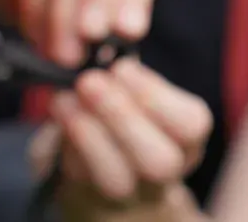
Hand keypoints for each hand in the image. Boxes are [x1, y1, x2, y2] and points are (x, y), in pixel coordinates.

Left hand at [30, 58, 211, 218]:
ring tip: (65, 99)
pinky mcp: (86, 196)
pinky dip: (63, 144)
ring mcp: (126, 193)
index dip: (155, 95)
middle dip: (121, 115)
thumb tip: (102, 50)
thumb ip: (126, 78)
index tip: (122, 68)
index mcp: (183, 140)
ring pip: (116, 179)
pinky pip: (76, 178)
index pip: (191, 125)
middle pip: (159, 161)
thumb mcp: (135, 93)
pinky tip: (57, 115)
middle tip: (89, 81)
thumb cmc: (124, 116)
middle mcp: (161, 173)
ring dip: (87, 133)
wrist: (102, 171)